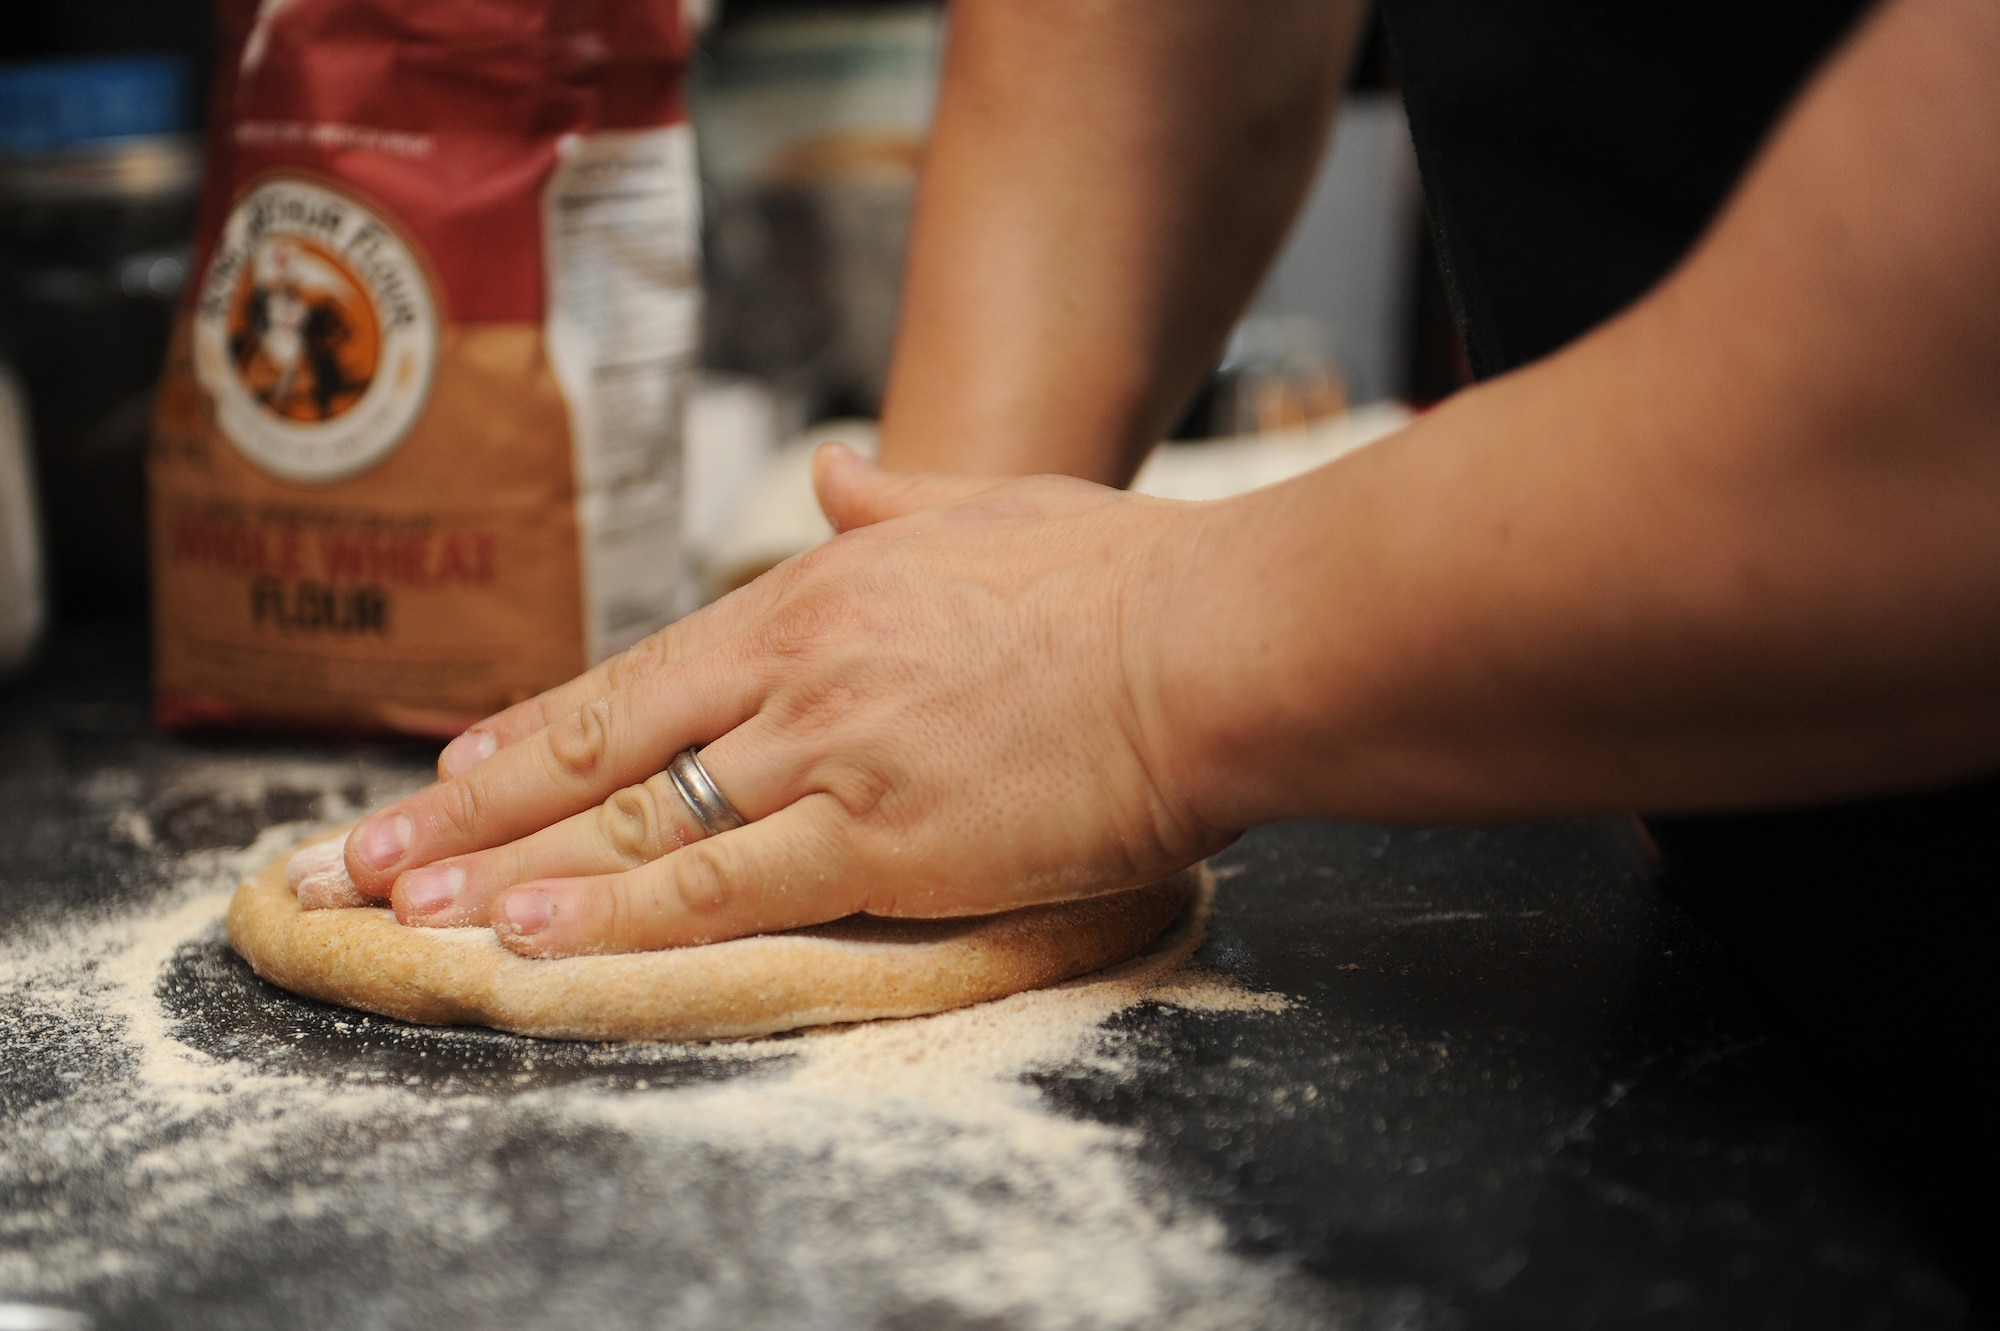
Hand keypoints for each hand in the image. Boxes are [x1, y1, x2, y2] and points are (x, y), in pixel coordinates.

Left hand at [337, 444, 1229, 955]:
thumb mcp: (994, 507)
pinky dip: (616, 918)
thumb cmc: (1121, 579)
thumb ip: (896, 499)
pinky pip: (718, 886)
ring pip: (630, 825)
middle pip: (598, 753)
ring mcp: (826, 754)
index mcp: (815, 595)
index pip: (637, 679)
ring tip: (401, 912)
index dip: (531, 733)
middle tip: (360, 856)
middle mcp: (793, 671)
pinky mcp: (881, 839)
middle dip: (466, 810)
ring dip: (505, 874)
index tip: (449, 769)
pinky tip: (529, 943)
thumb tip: (837, 470)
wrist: (1212, 642)